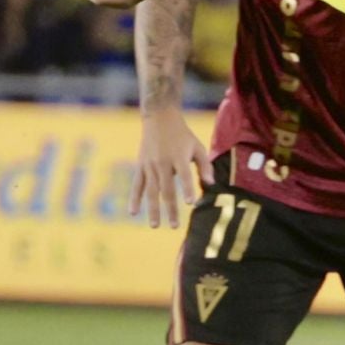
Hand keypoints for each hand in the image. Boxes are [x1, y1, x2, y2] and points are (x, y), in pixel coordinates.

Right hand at [132, 108, 213, 228]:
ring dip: (153, 209)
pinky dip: (134, 198)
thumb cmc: (183, 135)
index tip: (190, 203)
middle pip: (167, 189)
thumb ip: (204, 166)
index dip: (187, 189)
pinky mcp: (140, 166)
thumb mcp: (197, 147)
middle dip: (171, 209)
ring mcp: (149, 165)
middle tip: (175, 226)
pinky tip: (133, 212)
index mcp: (178, 158)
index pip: (184, 176)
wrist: (159, 118)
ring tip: (156, 225)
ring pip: (150, 191)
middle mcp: (162, 163)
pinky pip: (136, 185)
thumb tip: (210, 185)